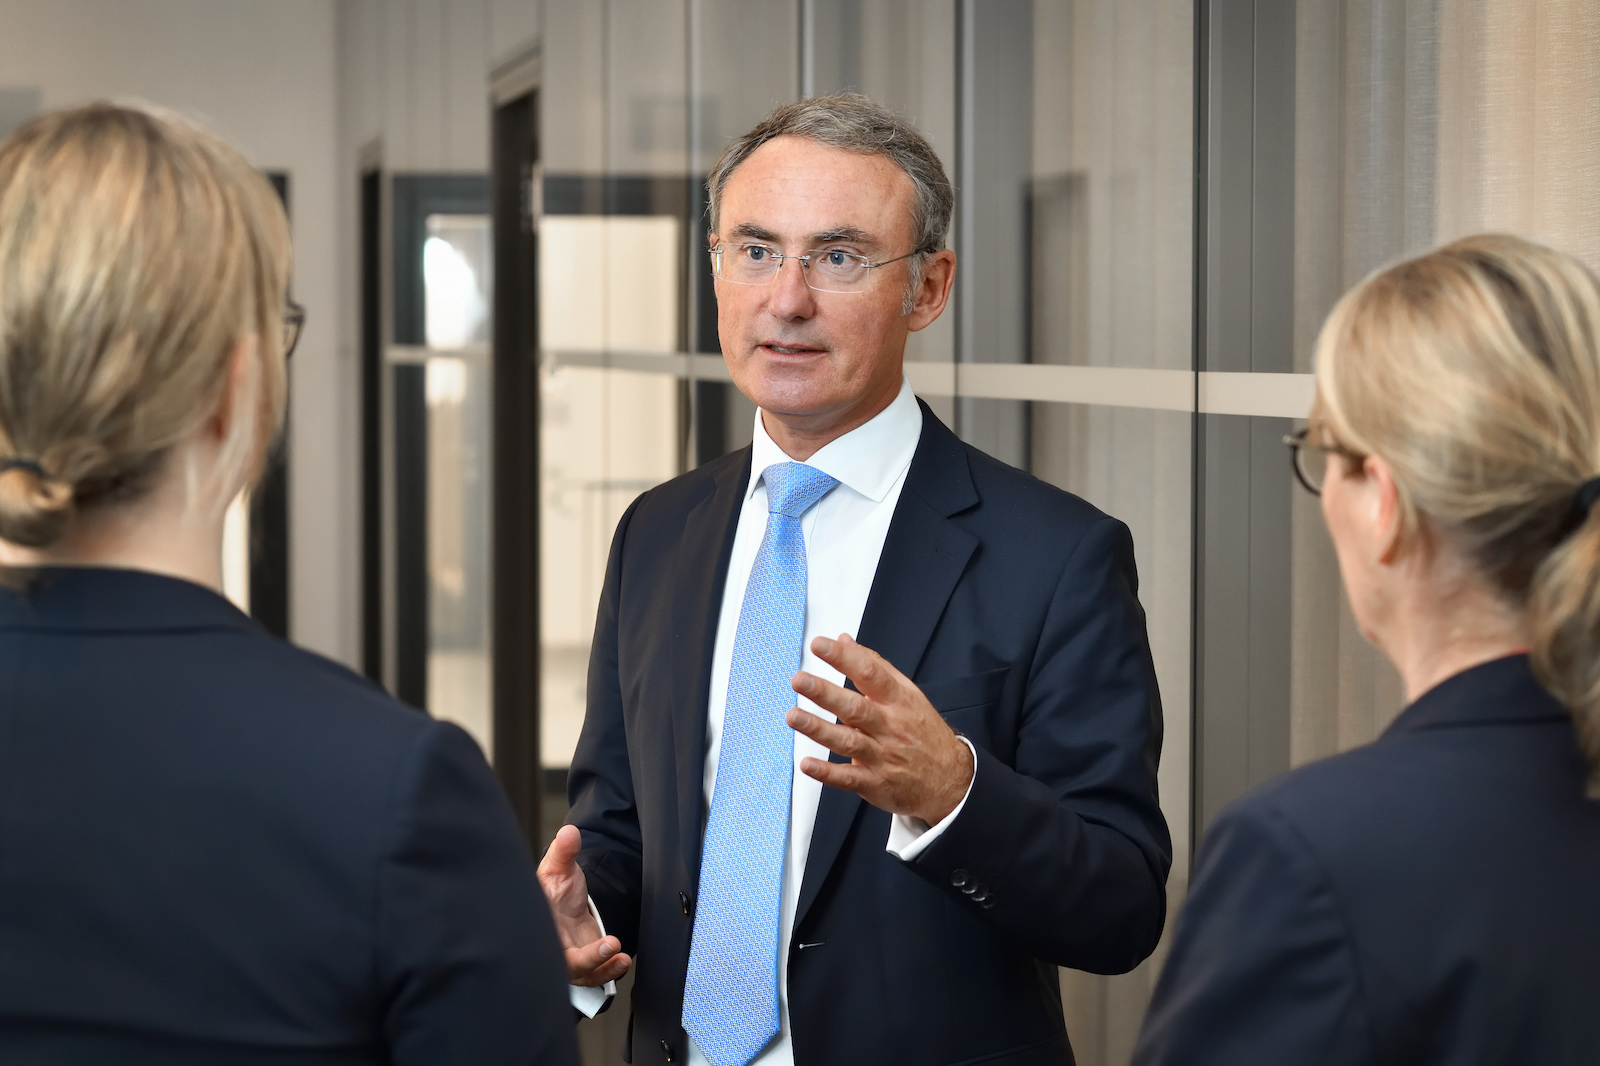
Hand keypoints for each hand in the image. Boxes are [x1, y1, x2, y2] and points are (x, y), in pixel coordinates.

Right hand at [536, 824, 631, 985]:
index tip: (573, 939)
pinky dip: (608, 972)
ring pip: (580, 975)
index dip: (553, 945)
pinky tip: (622, 961)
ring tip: (620, 956)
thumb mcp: (558, 869)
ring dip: (601, 969)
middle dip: (585, 960)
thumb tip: (569, 833)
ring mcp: (566, 961)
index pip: (538, 939)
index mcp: (536, 926)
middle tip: (607, 946)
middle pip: (561, 964)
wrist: (563, 909)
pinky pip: (594, 976)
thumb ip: (563, 852)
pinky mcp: (584, 968)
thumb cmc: (555, 893)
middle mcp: (548, 948)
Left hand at [787, 633, 974, 824]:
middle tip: (800, 680)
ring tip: (794, 716)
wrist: (950, 779)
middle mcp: (889, 726)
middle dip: (825, 693)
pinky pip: (848, 777)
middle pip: (855, 707)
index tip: (820, 645)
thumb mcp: (907, 694)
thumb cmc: (923, 731)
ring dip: (819, 729)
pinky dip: (826, 772)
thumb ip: (874, 667)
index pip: (870, 673)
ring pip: (848, 741)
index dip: (844, 658)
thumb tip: (844, 641)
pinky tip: (807, 764)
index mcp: (897, 700)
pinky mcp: (874, 782)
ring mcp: (881, 755)